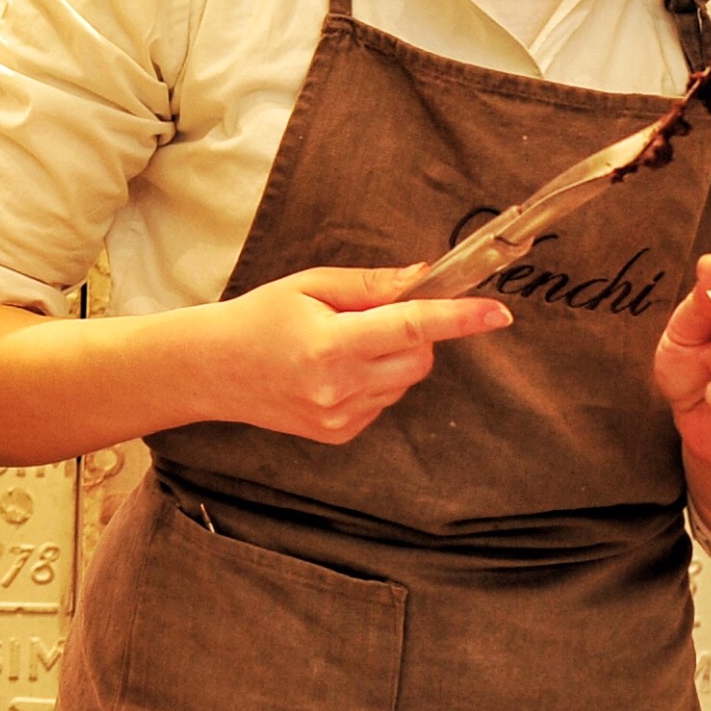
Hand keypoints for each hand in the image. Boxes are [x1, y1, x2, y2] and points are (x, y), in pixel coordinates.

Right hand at [202, 265, 512, 446]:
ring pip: (405, 381)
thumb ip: (372, 284)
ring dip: (392, 358)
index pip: (411, 328)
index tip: (498, 313)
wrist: (212, 369)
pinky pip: (384, 400)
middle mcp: (338, 387)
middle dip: (414, 334)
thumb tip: (425, 278)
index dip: (459, 319)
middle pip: (419, 358)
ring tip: (339, 345)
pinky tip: (332, 371)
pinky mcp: (340, 432)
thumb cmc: (258, 318)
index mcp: (330, 344)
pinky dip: (374, 380)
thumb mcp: (309, 285)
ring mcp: (340, 416)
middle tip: (369, 317)